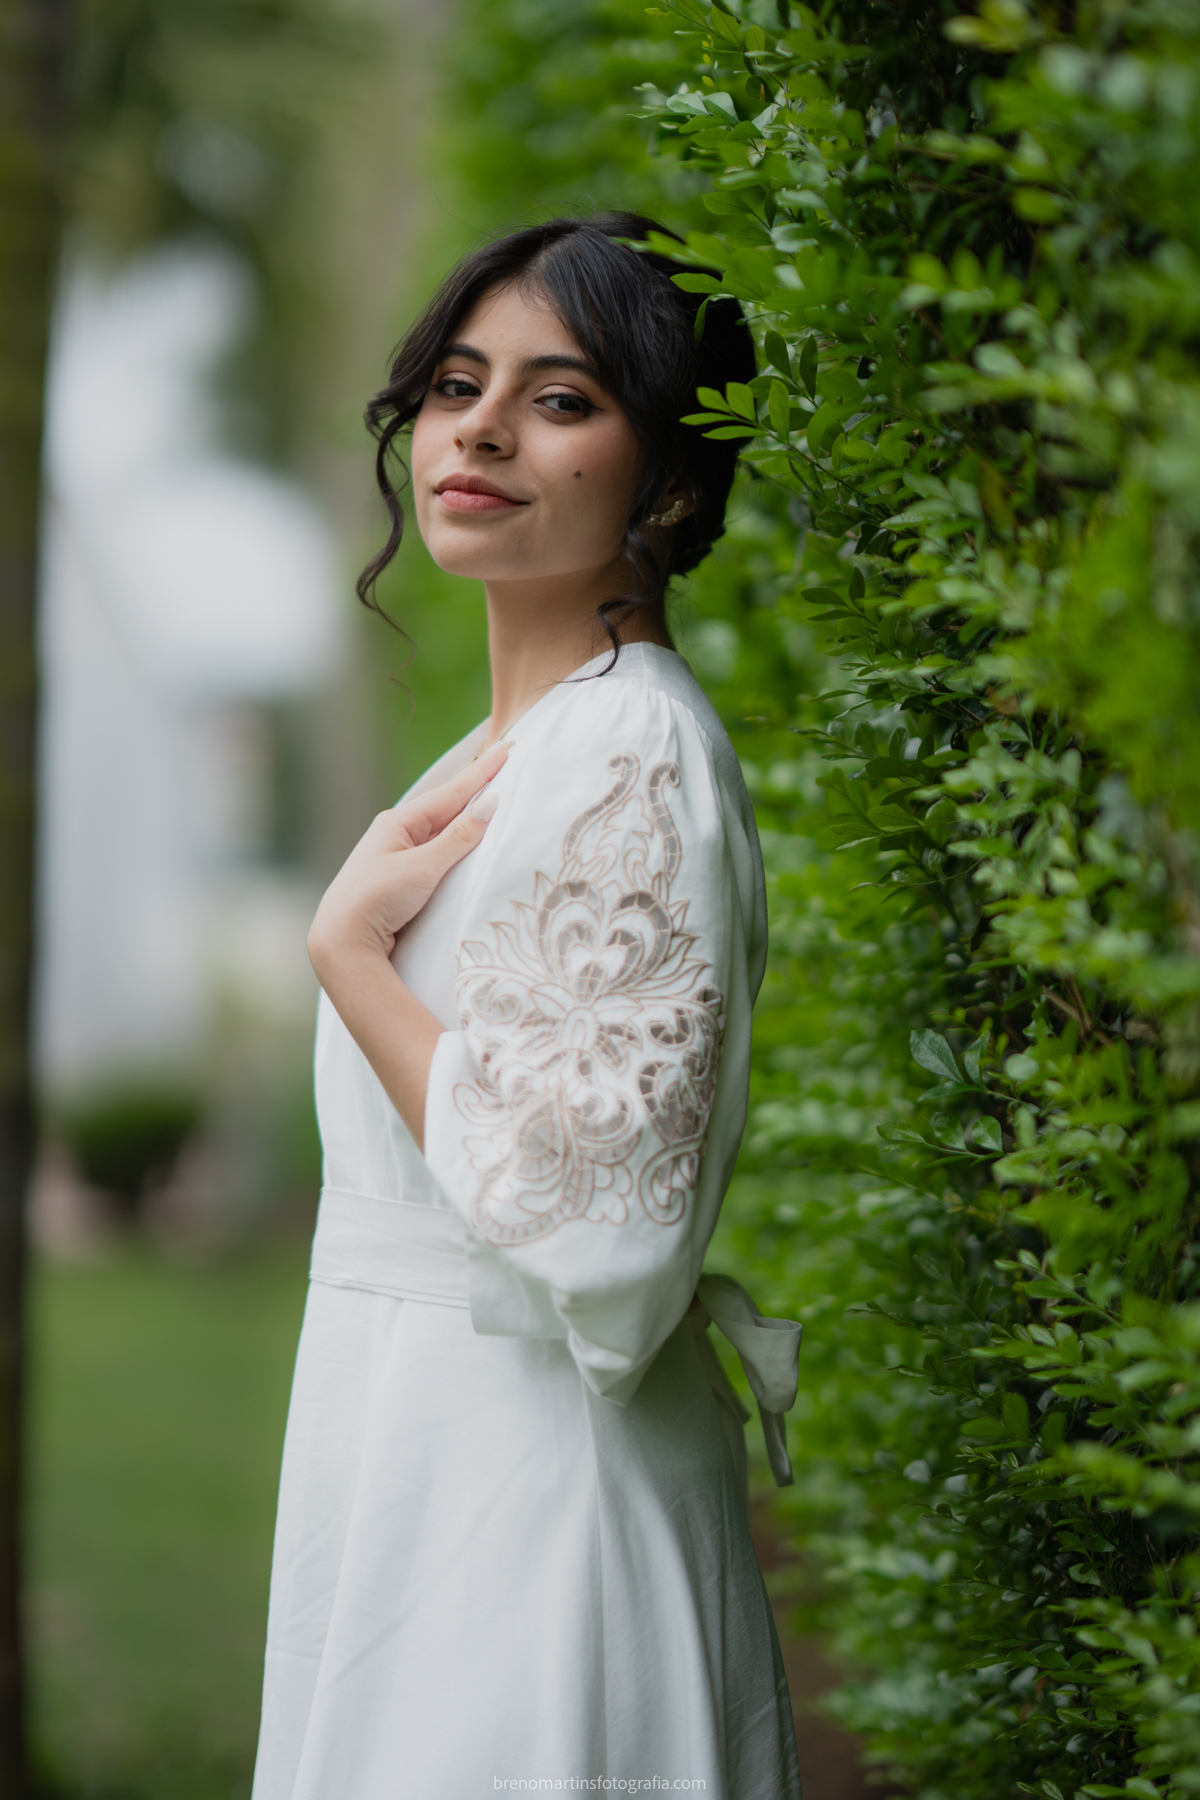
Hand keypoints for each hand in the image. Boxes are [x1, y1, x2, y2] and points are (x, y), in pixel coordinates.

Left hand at [308, 740, 508, 982]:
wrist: (342, 941)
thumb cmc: (377, 899)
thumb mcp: (422, 866)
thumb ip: (459, 837)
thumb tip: (489, 804)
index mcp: (398, 822)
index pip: (450, 793)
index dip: (481, 773)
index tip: (506, 749)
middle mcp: (395, 834)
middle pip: (445, 808)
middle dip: (473, 790)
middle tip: (501, 767)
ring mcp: (394, 856)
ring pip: (439, 830)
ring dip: (465, 817)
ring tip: (489, 800)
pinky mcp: (397, 879)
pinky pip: (434, 851)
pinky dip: (453, 842)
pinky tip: (462, 842)